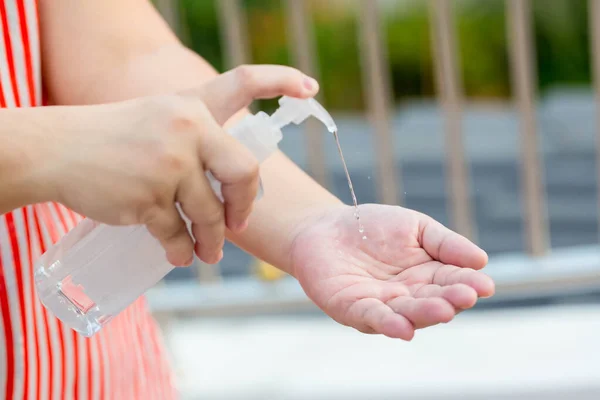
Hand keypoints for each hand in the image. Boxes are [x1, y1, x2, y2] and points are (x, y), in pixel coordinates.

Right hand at [44, 65, 318, 265]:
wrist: (57, 149)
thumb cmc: (113, 138)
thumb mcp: (159, 119)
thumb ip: (197, 140)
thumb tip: (228, 196)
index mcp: (192, 106)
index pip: (243, 82)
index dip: (281, 81)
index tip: (311, 88)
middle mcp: (187, 129)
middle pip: (244, 173)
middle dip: (244, 206)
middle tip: (236, 224)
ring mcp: (168, 164)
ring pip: (209, 214)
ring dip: (211, 242)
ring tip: (208, 253)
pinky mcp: (148, 198)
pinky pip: (178, 235)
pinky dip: (181, 251)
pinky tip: (180, 255)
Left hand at [290, 204, 494, 339]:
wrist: (325, 226)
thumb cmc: (373, 227)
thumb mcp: (415, 227)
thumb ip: (446, 243)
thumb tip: (481, 261)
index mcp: (427, 276)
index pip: (453, 282)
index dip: (468, 284)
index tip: (484, 285)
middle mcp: (408, 296)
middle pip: (432, 302)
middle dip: (449, 301)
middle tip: (465, 297)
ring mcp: (381, 305)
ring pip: (406, 314)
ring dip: (424, 315)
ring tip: (442, 311)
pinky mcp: (352, 309)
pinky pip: (371, 318)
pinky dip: (387, 324)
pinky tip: (404, 328)